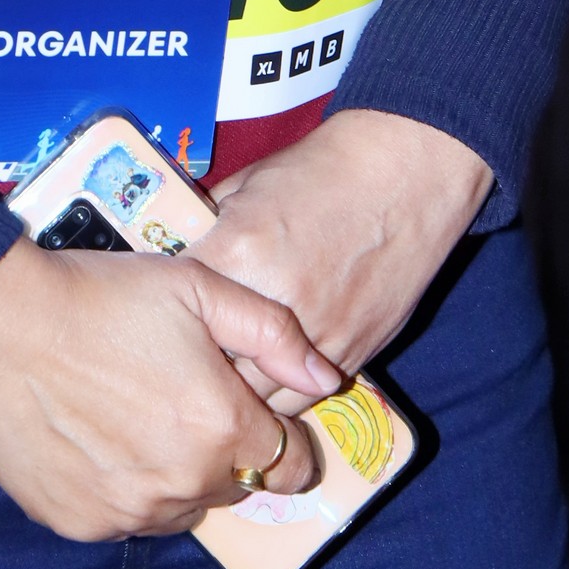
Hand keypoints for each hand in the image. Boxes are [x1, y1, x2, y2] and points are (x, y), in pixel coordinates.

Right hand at [0, 235, 333, 540]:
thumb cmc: (102, 296)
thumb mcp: (199, 288)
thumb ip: (275, 335)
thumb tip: (328, 376)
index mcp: (222, 429)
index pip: (289, 465)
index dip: (280, 436)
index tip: (252, 408)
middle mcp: (183, 486)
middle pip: (234, 486)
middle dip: (225, 449)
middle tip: (185, 397)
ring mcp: (128, 513)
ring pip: (181, 508)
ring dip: (177, 474)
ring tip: (140, 414)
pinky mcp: (80, 524)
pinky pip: (124, 517)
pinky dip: (124, 487)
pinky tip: (99, 436)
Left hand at [195, 108, 494, 404]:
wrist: (403, 171)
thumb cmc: (323, 169)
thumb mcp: (246, 184)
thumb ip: (209, 228)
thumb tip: (177, 257)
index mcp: (237, 253)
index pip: (176, 311)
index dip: (166, 316)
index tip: (164, 317)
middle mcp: (275, 305)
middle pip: (212, 368)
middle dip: (198, 364)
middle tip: (192, 357)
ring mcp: (318, 337)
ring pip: (257, 399)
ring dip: (239, 392)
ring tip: (229, 377)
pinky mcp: (353, 353)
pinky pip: (303, 399)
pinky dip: (282, 392)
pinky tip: (271, 377)